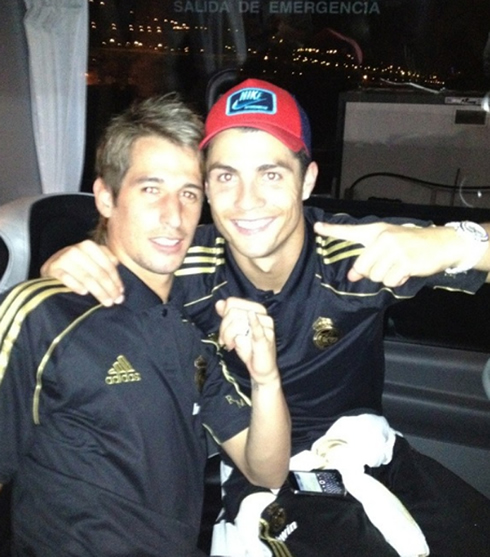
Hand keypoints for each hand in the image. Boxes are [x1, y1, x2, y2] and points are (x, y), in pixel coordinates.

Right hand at [40, 240, 123, 305]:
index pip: (107, 265)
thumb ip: (106, 261)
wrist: (52, 267)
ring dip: (98, 291)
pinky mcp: (52, 269)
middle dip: (110, 288)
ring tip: (107, 302)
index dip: (116, 280)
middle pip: (99, 273)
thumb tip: (117, 268)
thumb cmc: (78, 265)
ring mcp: (63, 259)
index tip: (121, 293)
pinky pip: (67, 278)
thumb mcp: (92, 259)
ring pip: (86, 277)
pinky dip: (76, 286)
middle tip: (116, 301)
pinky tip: (84, 293)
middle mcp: (77, 250)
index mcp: (89, 246)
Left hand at [215, 297, 277, 385]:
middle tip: (224, 341)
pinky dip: (254, 322)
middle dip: (223, 328)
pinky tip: (251, 316)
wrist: (261, 369)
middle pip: (233, 312)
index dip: (223, 316)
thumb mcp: (236, 330)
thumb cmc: (249, 349)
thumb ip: (228, 316)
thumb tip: (219, 303)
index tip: (222, 331)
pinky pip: (257, 328)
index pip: (232, 303)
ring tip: (230, 345)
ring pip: (237, 323)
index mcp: (257, 309)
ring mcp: (266, 326)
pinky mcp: (265, 339)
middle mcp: (263, 315)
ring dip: (228, 336)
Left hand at [314, 221, 462, 286]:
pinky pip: (389, 281)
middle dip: (372, 273)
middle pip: (361, 267)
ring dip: (386, 277)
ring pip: (375, 276)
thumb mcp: (389, 244)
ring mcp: (394, 250)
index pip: (349, 230)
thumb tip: (352, 275)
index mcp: (376, 231)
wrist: (442, 243)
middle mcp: (382, 238)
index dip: (331, 230)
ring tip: (398, 266)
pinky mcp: (405, 262)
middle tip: (387, 266)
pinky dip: (397, 281)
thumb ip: (369, 257)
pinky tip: (406, 271)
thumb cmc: (412, 244)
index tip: (317, 228)